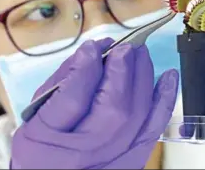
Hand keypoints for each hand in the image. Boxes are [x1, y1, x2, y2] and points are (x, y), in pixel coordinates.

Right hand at [11, 39, 178, 168]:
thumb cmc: (42, 148)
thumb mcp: (35, 117)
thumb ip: (61, 84)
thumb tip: (90, 52)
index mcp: (48, 143)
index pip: (73, 99)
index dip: (87, 68)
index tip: (94, 47)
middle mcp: (86, 155)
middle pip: (113, 108)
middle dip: (122, 70)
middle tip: (125, 46)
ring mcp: (114, 160)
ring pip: (137, 115)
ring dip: (143, 77)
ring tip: (140, 54)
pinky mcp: (134, 159)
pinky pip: (153, 129)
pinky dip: (164, 100)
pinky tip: (169, 76)